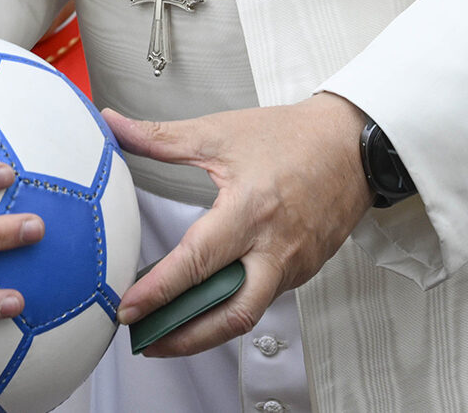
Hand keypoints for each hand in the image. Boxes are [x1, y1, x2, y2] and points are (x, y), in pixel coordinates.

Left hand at [105, 93, 370, 355]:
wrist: (352, 145)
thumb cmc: (292, 137)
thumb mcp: (219, 133)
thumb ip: (160, 137)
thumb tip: (114, 126)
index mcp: (249, 211)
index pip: (197, 263)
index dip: (158, 292)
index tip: (128, 308)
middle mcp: (274, 247)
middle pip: (230, 314)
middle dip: (185, 338)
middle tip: (146, 341)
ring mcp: (292, 265)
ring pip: (247, 313)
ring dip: (206, 330)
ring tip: (167, 332)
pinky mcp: (302, 271)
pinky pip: (263, 299)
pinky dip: (231, 308)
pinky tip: (207, 306)